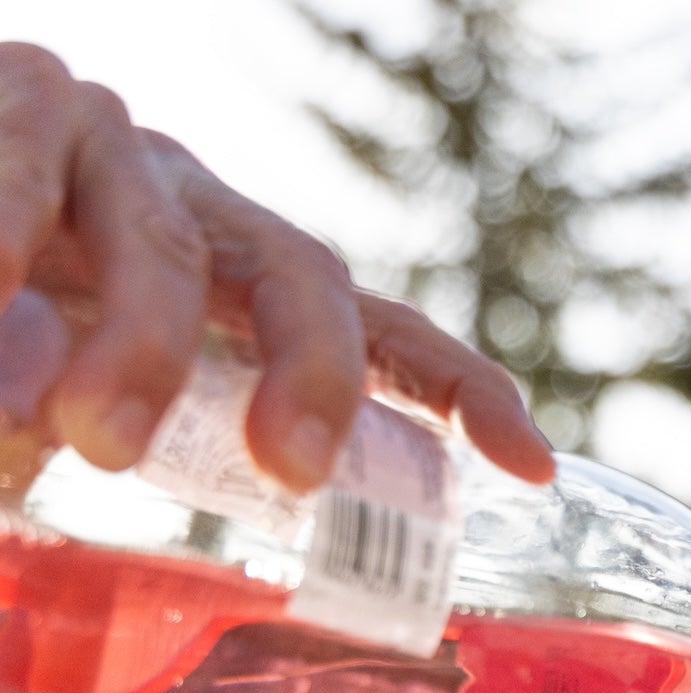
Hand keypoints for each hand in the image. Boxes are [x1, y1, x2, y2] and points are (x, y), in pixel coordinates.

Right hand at [0, 42, 553, 488]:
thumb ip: (53, 441)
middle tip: (287, 475)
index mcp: (215, 270)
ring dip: (135, 342)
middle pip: (296, 273)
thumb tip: (90, 496)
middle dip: (306, 374)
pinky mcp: (7, 94)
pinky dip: (7, 249)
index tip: (533, 467)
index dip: (458, 384)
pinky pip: (17, 183)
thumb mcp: (27, 409)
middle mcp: (176, 194)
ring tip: (89, 438)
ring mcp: (88, 133)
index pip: (368, 322)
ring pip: (159, 240)